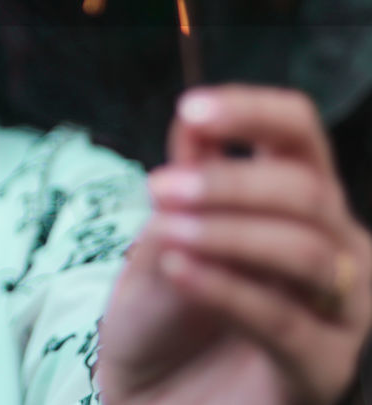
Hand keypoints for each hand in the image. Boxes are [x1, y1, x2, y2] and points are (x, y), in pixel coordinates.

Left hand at [96, 85, 371, 404]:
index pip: (298, 133)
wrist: (146, 398)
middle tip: (158, 188)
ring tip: (165, 232)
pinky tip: (180, 271)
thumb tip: (195, 126)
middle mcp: (333, 246)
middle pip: (308, 189)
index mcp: (293, 199)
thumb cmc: (159, 314)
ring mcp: (339, 310)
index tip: (191, 109)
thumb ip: (182, 188)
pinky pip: (286, 321)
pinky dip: (229, 288)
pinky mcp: (323, 369)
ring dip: (228, 233)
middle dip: (230, 183)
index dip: (253, 112)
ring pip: (306, 251)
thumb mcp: (157, 240)